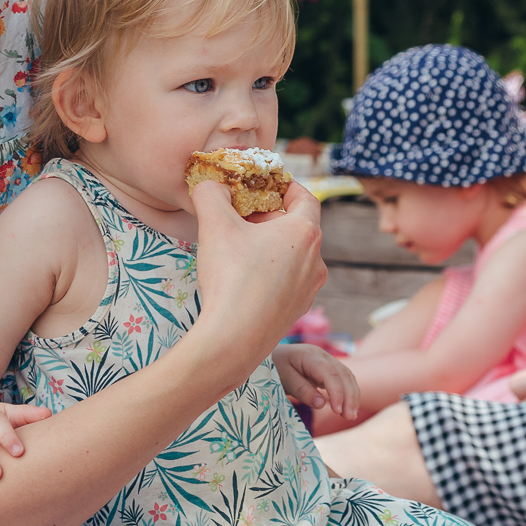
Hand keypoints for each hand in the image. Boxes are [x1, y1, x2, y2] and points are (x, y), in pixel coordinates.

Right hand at [189, 178, 326, 390]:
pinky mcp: (296, 312)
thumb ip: (210, 194)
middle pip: (297, 227)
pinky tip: (242, 282)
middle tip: (239, 219)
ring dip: (269, 248)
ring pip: (292, 257)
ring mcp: (309, 290)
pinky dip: (269, 274)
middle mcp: (316, 261)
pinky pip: (286, 283)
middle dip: (269, 219)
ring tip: (238, 251)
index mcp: (305, 233)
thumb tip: (209, 184)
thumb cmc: (230, 278)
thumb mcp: (214, 224)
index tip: (264, 185)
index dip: (284, 186)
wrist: (233, 340)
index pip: (305, 197)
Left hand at [275, 343, 358, 422]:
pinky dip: (349, 393)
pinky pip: (344, 379)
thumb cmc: (275, 368)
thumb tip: (321, 404)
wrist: (271, 355)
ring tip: (350, 416)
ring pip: (347, 376)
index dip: (337, 392)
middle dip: (349, 396)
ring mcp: (328, 360)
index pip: (330, 373)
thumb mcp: (283, 379)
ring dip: (352, 396)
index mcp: (310, 356)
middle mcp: (323, 356)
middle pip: (343, 375)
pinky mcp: (329, 368)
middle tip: (349, 417)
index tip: (337, 410)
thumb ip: (301, 390)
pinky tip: (348, 407)